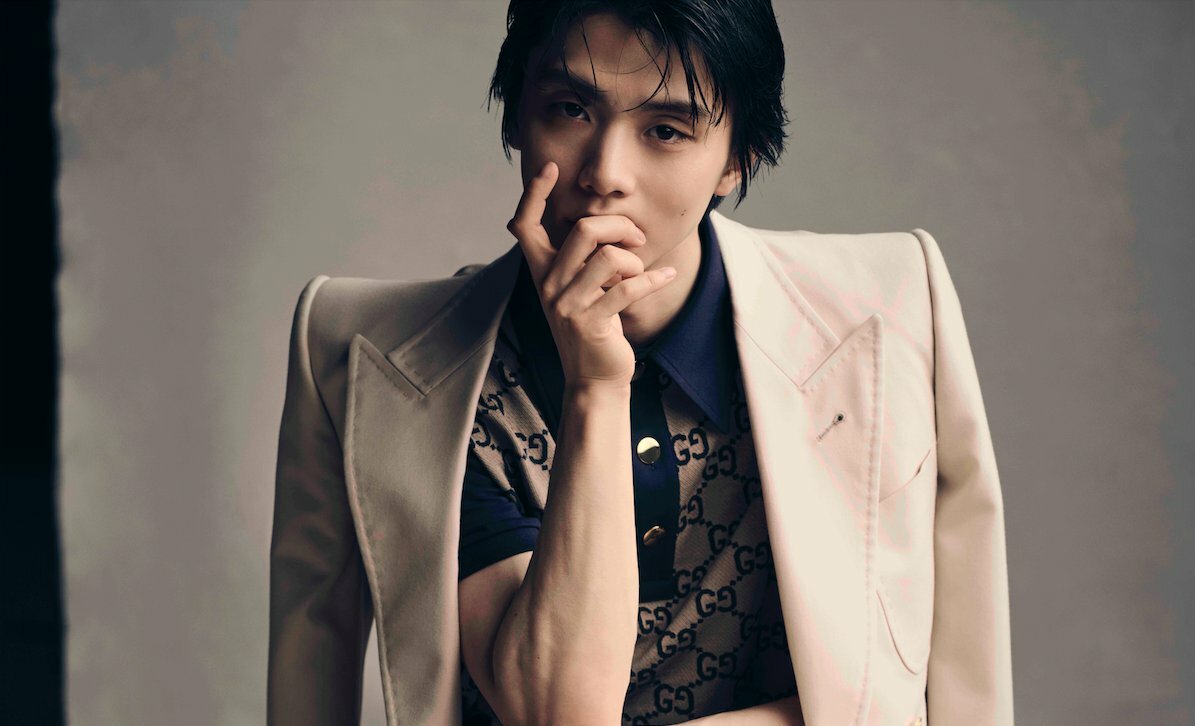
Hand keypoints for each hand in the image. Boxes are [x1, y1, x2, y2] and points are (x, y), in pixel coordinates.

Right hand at [506, 161, 678, 389]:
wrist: (595, 378)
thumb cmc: (593, 325)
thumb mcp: (579, 288)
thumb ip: (581, 257)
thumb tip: (604, 222)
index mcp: (541, 271)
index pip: (525, 224)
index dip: (535, 193)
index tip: (551, 168)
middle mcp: (548, 285)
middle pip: (585, 229)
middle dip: (620, 227)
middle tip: (636, 241)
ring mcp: (567, 305)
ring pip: (609, 256)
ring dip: (635, 260)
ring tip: (641, 270)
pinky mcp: (590, 323)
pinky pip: (629, 288)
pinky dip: (655, 278)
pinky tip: (666, 275)